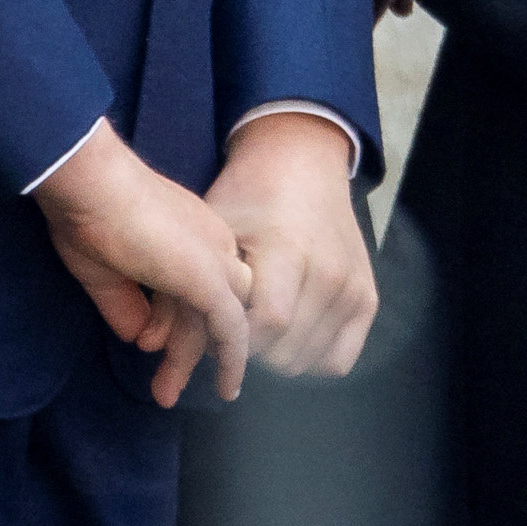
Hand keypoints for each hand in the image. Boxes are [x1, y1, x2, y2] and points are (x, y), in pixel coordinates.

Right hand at [33, 121, 254, 407]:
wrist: (91, 185)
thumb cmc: (89, 214)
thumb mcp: (104, 269)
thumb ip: (125, 305)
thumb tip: (138, 338)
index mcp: (189, 229)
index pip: (191, 284)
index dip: (169, 318)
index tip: (147, 343)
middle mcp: (211, 242)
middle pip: (209, 304)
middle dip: (185, 345)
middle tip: (162, 386)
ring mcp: (215, 259)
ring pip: (216, 321)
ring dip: (190, 359)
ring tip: (164, 394)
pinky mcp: (211, 280)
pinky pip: (231, 330)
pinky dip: (232, 360)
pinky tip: (227, 389)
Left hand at [206, 114, 378, 379]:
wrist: (302, 162)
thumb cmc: (247, 195)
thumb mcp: (213, 232)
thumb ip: (190, 291)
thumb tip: (158, 351)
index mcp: (290, 250)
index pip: (266, 325)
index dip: (233, 339)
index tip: (212, 327)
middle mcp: (331, 273)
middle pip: (286, 352)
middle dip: (250, 353)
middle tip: (231, 329)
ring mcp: (354, 288)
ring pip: (309, 362)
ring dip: (276, 359)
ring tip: (256, 331)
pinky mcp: (368, 300)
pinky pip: (338, 360)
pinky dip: (310, 359)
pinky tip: (287, 338)